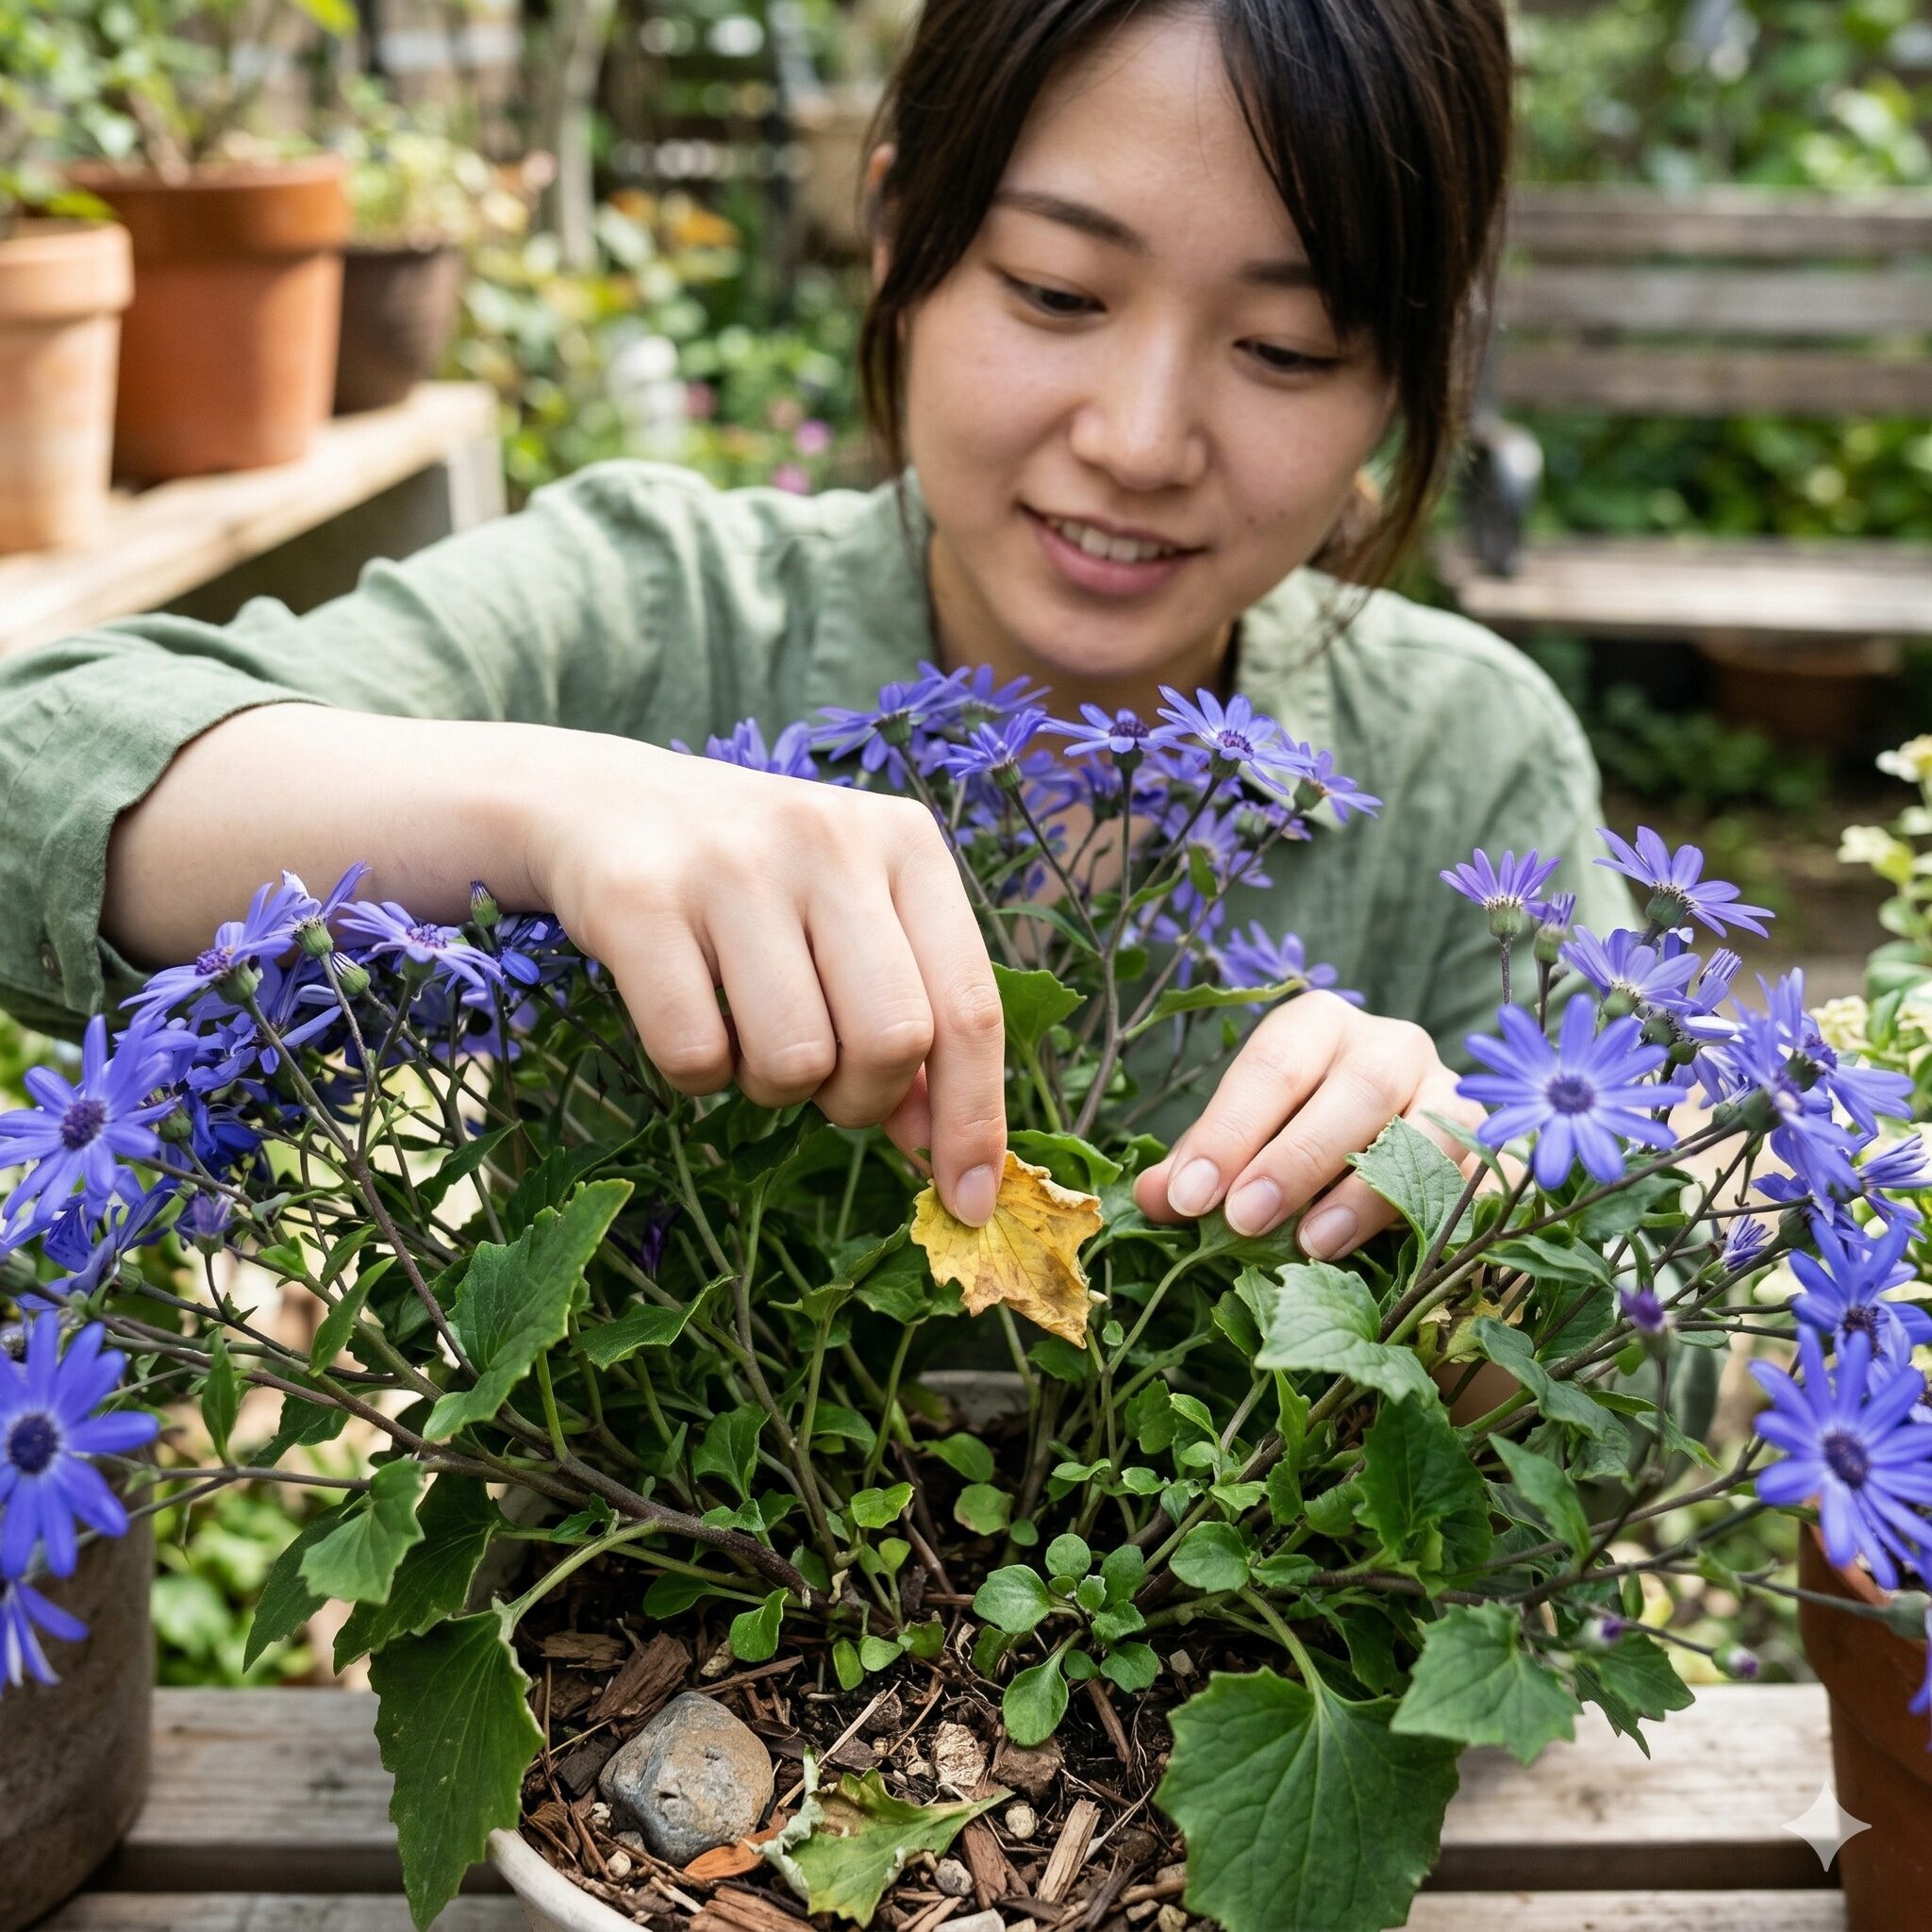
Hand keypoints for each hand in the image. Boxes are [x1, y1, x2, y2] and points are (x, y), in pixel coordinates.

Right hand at [527, 737, 1007, 1224]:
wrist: (601, 803)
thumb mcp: (850, 922)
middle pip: (893, 1041)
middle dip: (861, 1099)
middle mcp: (830, 839)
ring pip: (796, 1060)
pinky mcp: (641, 898)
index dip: (974, 1120)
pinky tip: (688, 1013)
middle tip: (823, 1080)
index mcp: (906, 842)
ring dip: (771, 1086)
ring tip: (748, 1030)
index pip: (971, 1008)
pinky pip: (695, 1054)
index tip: (969, 1201)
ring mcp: (733, 863)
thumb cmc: (755, 883)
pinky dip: (696, 1071)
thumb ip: (910, 1019)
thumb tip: (945, 1150)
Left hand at [1133, 991, 1479, 1258]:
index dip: (1228, 1131)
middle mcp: (1389, 1044)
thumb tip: (1152, 1197)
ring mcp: (1446, 1089)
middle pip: (1351, 1090)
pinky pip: (1465, 1176)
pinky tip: (1388, 1254)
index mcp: (1317, 1027)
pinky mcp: (1485, 1144)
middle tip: (1243, 1220)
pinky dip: (1424, 1213)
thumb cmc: (1303, 1132)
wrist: (1403, 1147)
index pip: (1271, 1067)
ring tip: (1310, 1244)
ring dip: (1362, 1192)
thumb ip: (1201, 1164)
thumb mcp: (1246, 1140)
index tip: (1190, 1196)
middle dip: (1293, 1159)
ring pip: (1417, 1131)